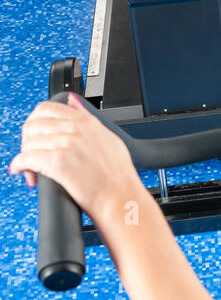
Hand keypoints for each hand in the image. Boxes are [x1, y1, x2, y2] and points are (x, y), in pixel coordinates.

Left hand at [9, 94, 141, 228]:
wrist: (121, 196)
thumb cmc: (118, 174)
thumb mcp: (107, 136)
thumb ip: (87, 117)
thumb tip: (73, 103)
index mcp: (85, 121)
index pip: (46, 109)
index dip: (36, 122)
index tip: (36, 135)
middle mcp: (75, 129)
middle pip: (33, 124)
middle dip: (28, 139)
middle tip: (32, 153)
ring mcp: (66, 144)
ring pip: (29, 142)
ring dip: (25, 155)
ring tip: (31, 168)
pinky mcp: (58, 162)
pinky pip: (26, 158)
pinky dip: (20, 166)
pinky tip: (24, 172)